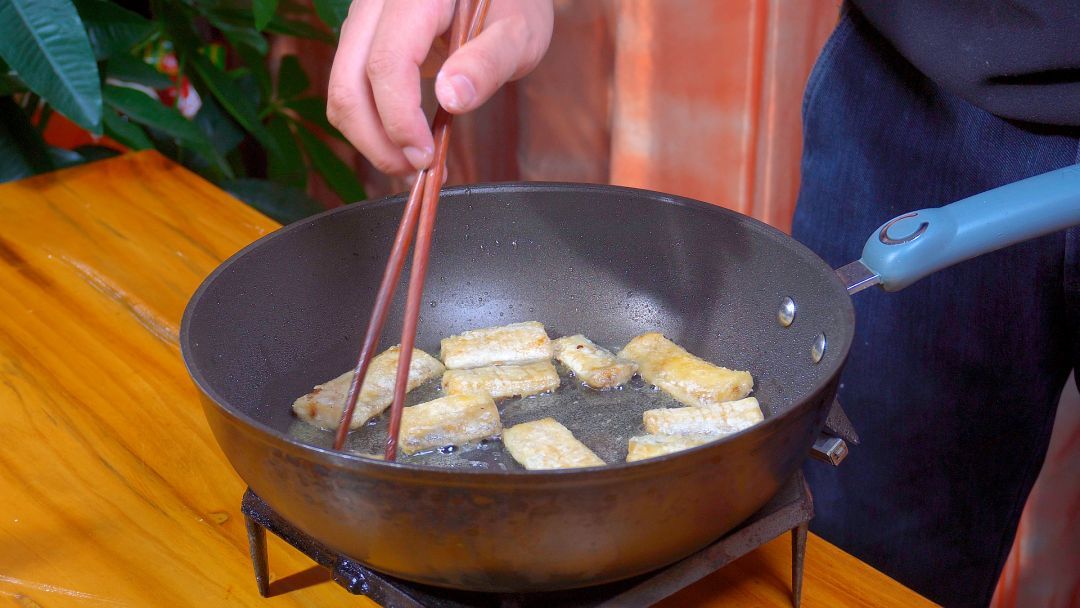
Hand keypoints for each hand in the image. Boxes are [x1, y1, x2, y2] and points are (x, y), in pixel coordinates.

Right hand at [327, 0, 553, 175]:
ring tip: (414, 163)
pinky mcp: (364, 37)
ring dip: (371, 136)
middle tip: (415, 171)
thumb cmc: (513, 3)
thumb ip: (488, 63)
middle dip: (376, 139)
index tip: (425, 157)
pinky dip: (373, 121)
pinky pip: (351, 85)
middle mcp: (376, 2)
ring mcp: (363, 19)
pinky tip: (407, 141)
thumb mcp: (519, 32)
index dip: (400, 118)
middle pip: (348, 81)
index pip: (387, 62)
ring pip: (342, 88)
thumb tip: (451, 99)